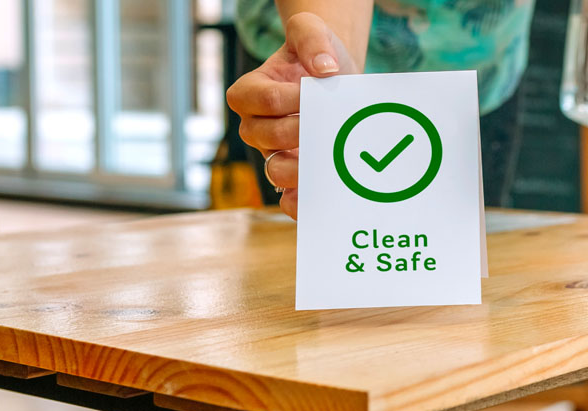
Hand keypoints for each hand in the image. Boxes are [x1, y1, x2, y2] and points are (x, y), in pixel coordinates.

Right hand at [226, 12, 358, 218]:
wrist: (338, 81)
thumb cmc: (319, 56)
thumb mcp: (312, 31)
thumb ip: (312, 38)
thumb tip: (324, 69)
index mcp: (249, 93)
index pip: (262, 100)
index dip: (290, 98)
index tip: (316, 90)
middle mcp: (256, 127)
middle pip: (266, 137)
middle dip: (300, 131)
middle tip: (326, 124)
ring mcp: (274, 154)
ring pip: (274, 170)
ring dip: (301, 168)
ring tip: (328, 158)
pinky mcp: (295, 176)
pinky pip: (288, 197)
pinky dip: (301, 202)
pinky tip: (322, 196)